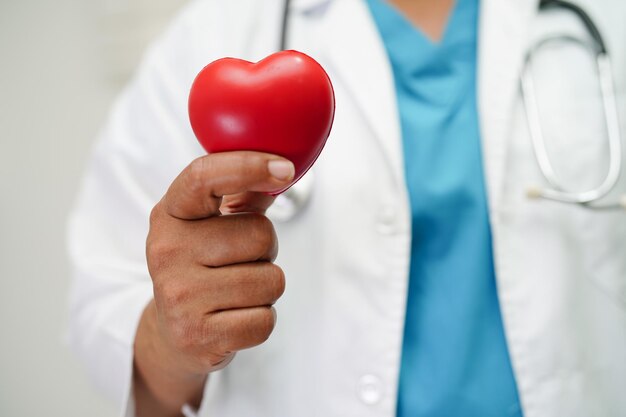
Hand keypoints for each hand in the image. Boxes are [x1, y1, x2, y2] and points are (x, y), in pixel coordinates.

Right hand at [133, 151, 293, 415]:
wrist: (174, 332)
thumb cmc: (202, 268)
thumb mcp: (210, 225)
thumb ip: (244, 195)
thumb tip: (283, 167)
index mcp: (170, 214)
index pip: (205, 176)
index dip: (249, 166)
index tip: (285, 168)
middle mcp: (166, 250)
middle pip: (261, 235)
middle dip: (265, 251)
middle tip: (238, 262)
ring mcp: (178, 294)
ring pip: (271, 280)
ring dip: (266, 288)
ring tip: (236, 291)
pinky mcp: (196, 335)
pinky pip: (265, 320)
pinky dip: (260, 320)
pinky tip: (234, 318)